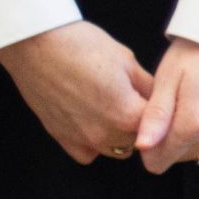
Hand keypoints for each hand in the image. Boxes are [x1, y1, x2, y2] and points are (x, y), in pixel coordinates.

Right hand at [0, 22, 153, 164]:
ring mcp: (80, 139)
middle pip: (137, 140)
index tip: (160, 99)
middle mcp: (104, 135)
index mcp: (126, 114)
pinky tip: (94, 120)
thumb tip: (160, 97)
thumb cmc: (83, 46)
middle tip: (138, 100)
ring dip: (121, 135)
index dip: (161, 110)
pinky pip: (87, 153)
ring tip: (115, 107)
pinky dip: (94, 143)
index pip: (157, 125)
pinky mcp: (60, 138)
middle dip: (142, 124)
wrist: (38, 46)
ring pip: (114, 149)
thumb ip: (147, 85)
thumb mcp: (126, 60)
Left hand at [135, 37, 198, 173]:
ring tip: (198, 102)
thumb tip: (142, 146)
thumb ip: (155, 116)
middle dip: (172, 139)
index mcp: (195, 123)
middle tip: (179, 105)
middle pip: (178, 158)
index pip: (157, 163)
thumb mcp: (168, 77)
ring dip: (193, 136)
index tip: (156, 121)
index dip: (151, 144)